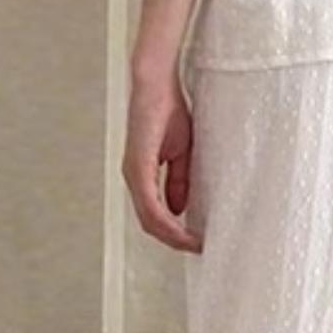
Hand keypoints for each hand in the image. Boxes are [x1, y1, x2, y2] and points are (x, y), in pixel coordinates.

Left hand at [122, 67, 202, 252]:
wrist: (158, 84)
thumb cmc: (168, 110)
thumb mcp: (181, 153)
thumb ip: (178, 182)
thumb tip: (178, 210)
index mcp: (142, 175)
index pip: (154, 215)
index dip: (174, 232)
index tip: (197, 241)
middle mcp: (133, 178)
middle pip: (150, 224)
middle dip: (175, 240)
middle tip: (199, 248)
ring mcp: (133, 174)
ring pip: (149, 220)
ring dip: (173, 236)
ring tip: (195, 244)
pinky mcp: (138, 168)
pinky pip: (151, 206)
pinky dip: (167, 223)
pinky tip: (184, 230)